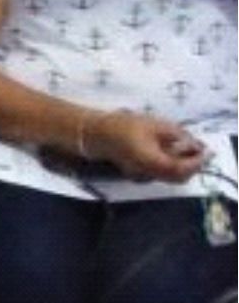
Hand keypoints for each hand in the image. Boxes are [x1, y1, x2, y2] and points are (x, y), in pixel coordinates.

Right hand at [91, 111, 207, 181]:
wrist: (97, 135)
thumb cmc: (125, 126)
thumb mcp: (157, 125)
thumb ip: (179, 136)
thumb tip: (195, 145)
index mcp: (151, 161)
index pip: (180, 169)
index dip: (196, 162)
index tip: (205, 151)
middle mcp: (147, 174)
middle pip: (178, 178)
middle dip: (192, 166)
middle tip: (198, 150)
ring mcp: (142, 176)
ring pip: (171, 177)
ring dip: (182, 165)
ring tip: (185, 148)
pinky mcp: (139, 174)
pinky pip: (161, 174)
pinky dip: (171, 165)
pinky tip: (170, 151)